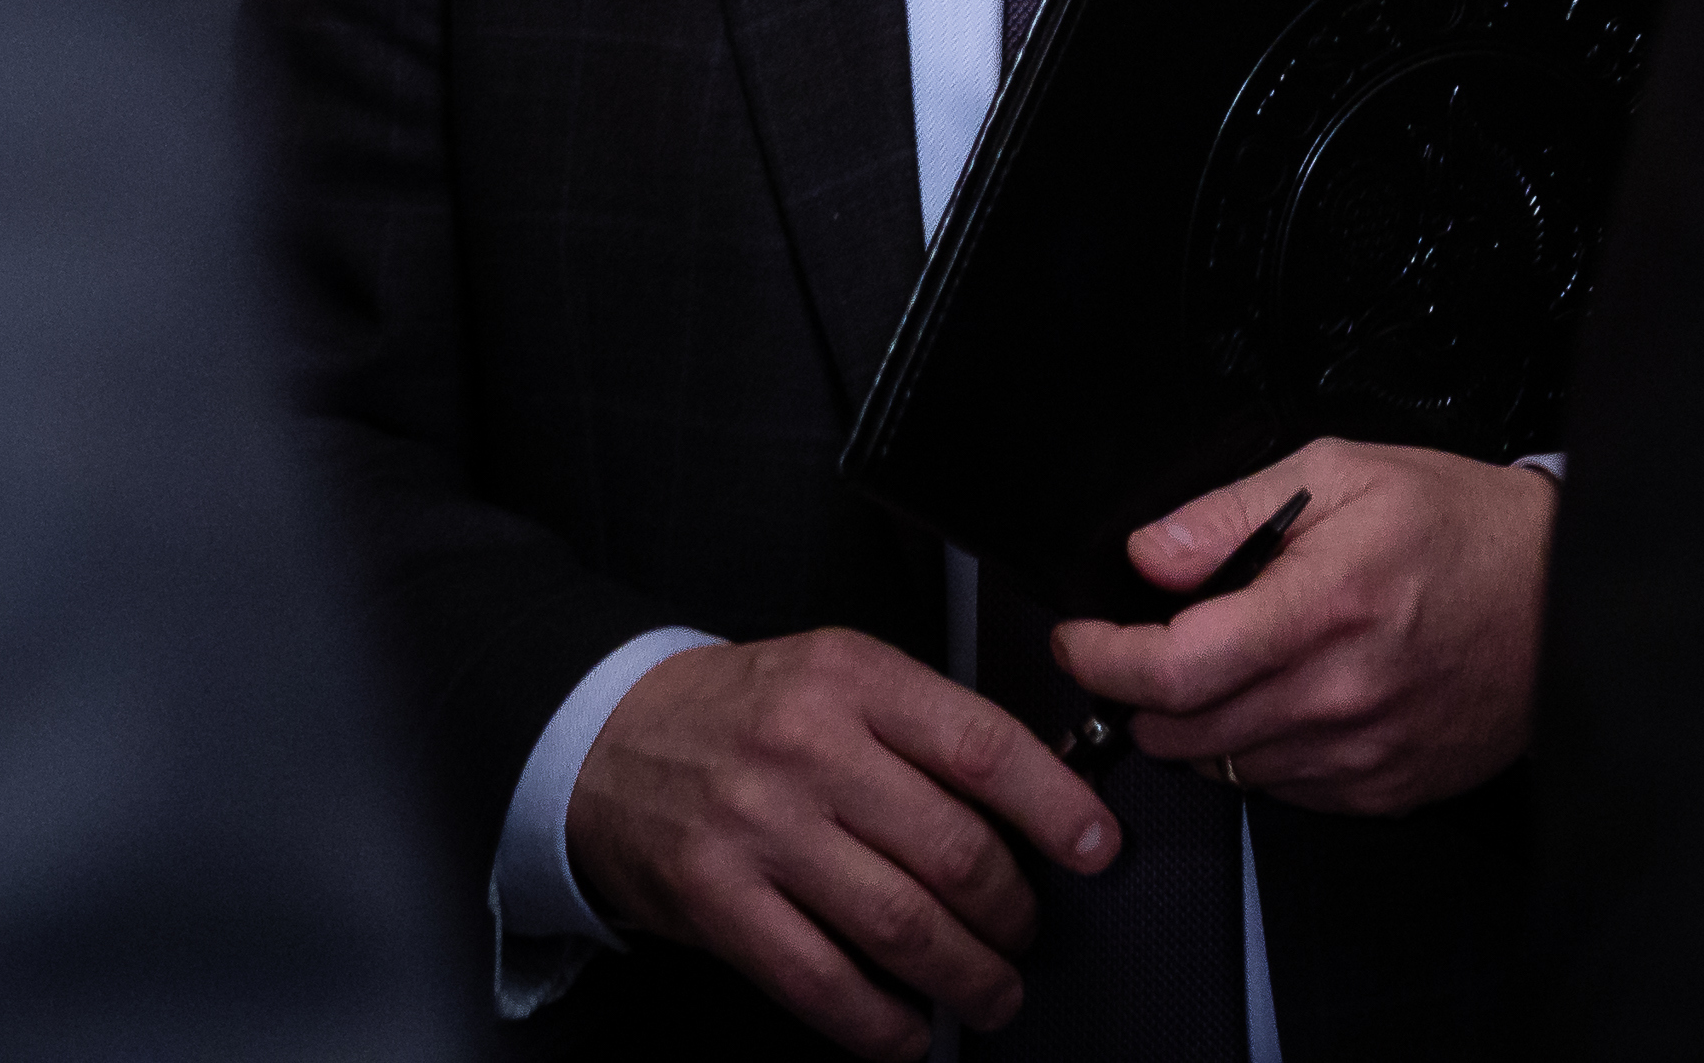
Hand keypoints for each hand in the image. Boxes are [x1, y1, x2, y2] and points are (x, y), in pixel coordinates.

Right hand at [567, 627, 1118, 1061]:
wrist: (605, 738)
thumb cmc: (744, 712)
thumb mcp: (838, 676)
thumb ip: (926, 727)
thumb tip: (1038, 801)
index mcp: (853, 678)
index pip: (982, 746)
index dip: (1056, 807)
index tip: (1097, 849)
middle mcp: (808, 748)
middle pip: (953, 849)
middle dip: (1015, 911)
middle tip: (1029, 931)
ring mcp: (759, 829)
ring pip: (900, 924)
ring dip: (967, 975)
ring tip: (993, 990)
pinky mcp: (718, 901)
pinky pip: (822, 981)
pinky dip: (882, 1022)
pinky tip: (911, 1031)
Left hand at [1050, 440, 1553, 813]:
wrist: (1565, 597)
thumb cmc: (1459, 526)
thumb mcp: (1343, 472)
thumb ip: (1230, 513)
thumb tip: (1148, 555)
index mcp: (1322, 607)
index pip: (1171, 665)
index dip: (1102, 659)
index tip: (1080, 640)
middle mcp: (1338, 696)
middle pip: (1181, 730)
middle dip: (1138, 691)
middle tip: (1145, 646)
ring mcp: (1361, 756)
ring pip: (1223, 766)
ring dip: (1197, 724)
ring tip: (1219, 666)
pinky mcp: (1381, 792)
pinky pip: (1279, 791)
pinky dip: (1257, 750)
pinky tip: (1282, 698)